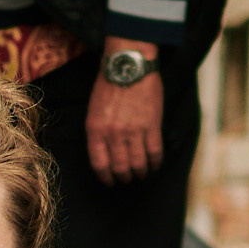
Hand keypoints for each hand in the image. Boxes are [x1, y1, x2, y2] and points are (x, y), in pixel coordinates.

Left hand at [85, 54, 163, 184]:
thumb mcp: (93, 110)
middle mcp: (113, 133)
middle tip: (127, 179)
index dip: (105, 177)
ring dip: (140, 173)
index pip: (99, 163)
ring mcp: (134, 130)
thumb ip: (98, 133)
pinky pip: (154, 151)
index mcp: (95, 130)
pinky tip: (154, 165)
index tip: (109, 181)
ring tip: (141, 174)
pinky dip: (155, 162)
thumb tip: (105, 154)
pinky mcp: (152, 125)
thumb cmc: (109, 85)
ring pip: (138, 163)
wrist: (128, 65)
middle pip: (120, 167)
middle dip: (123, 177)